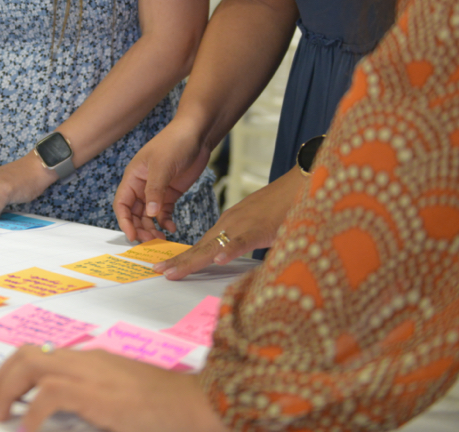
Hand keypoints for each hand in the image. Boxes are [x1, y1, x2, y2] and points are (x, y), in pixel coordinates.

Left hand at [0, 345, 224, 431]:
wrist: (197, 405)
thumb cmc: (163, 409)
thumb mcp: (118, 401)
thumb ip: (88, 403)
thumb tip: (55, 416)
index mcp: (90, 361)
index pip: (38, 355)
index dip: (10, 374)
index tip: (0, 398)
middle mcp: (87, 361)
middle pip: (25, 354)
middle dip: (0, 379)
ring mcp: (93, 373)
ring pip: (32, 365)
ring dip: (8, 391)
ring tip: (1, 417)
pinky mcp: (99, 393)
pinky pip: (53, 392)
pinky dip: (34, 411)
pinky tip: (28, 429)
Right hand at [114, 122, 209, 241]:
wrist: (196, 134)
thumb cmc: (174, 144)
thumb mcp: (162, 166)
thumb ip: (155, 191)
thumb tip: (149, 214)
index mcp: (133, 178)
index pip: (122, 204)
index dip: (124, 221)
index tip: (132, 236)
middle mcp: (141, 186)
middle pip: (135, 213)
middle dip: (140, 228)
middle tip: (151, 241)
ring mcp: (156, 190)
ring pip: (149, 216)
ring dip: (153, 228)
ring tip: (162, 239)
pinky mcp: (170, 193)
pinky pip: (164, 212)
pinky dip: (166, 222)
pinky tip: (172, 228)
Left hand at [154, 168, 304, 279]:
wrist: (300, 185)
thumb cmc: (282, 208)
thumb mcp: (259, 230)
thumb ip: (246, 244)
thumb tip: (236, 260)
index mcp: (229, 226)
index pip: (202, 246)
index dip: (183, 259)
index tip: (165, 269)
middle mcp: (230, 224)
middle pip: (201, 248)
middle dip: (179, 261)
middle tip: (157, 272)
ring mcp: (243, 225)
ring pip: (214, 245)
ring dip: (193, 259)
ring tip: (173, 271)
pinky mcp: (261, 227)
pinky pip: (244, 240)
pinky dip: (231, 249)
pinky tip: (219, 258)